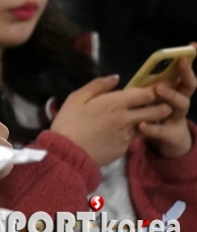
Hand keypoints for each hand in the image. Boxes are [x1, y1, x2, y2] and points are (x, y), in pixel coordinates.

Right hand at [51, 75, 172, 165]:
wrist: (68, 153)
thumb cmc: (69, 121)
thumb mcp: (77, 97)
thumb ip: (98, 85)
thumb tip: (115, 78)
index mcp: (115, 103)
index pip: (146, 94)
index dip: (153, 90)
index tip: (154, 88)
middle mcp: (127, 119)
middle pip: (157, 111)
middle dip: (163, 106)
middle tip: (160, 103)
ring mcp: (127, 135)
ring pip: (148, 126)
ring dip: (150, 121)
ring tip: (144, 117)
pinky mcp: (124, 149)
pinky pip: (132, 138)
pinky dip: (130, 133)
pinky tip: (119, 132)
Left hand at [138, 45, 196, 157]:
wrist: (168, 142)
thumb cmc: (159, 112)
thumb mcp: (156, 96)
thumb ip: (152, 82)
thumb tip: (145, 63)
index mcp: (177, 90)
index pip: (183, 72)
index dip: (188, 59)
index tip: (192, 45)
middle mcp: (181, 101)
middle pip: (188, 86)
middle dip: (186, 73)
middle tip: (180, 63)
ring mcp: (177, 118)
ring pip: (180, 105)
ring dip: (171, 95)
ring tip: (159, 88)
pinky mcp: (170, 135)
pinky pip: (161, 130)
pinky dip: (152, 128)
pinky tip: (142, 124)